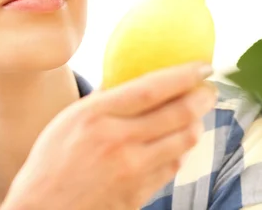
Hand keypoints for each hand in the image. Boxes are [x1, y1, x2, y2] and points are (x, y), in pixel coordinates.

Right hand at [0, 62, 216, 209]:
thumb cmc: (52, 162)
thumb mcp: (70, 119)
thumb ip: (104, 99)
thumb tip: (134, 74)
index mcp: (96, 115)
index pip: (152, 88)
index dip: (185, 75)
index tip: (203, 66)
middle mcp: (117, 141)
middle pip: (179, 114)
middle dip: (203, 98)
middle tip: (209, 90)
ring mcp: (131, 171)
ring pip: (184, 142)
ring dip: (196, 125)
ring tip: (195, 117)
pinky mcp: (138, 195)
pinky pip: (173, 167)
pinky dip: (180, 152)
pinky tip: (175, 144)